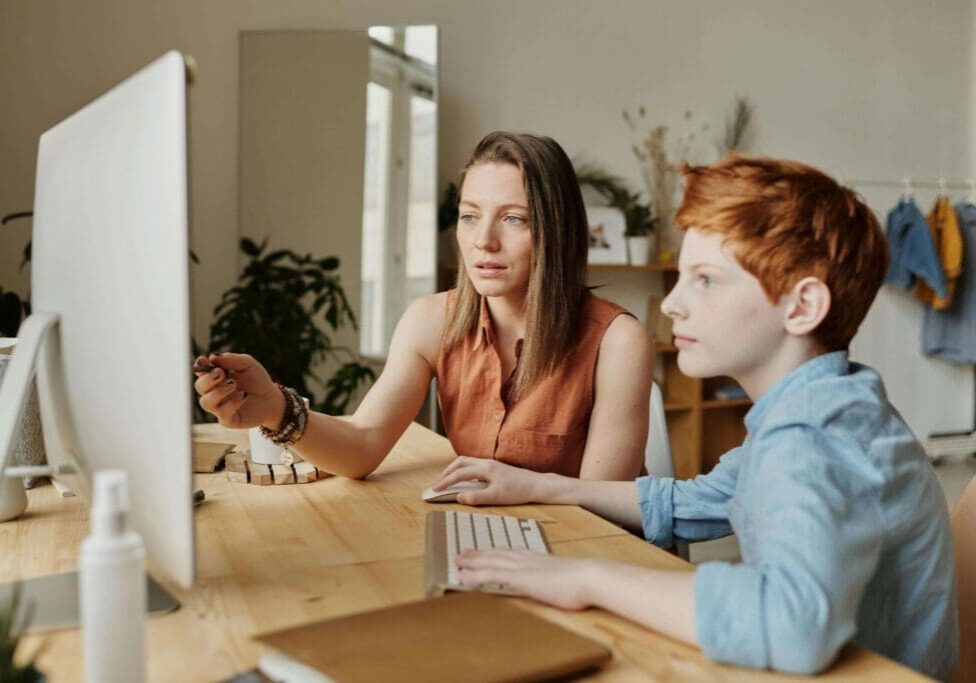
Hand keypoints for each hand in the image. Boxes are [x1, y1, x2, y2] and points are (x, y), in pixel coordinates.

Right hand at [193, 353, 284, 428]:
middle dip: (208, 379)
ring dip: (218, 392)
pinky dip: (232, 403)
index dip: (200, 366)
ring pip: (206, 402)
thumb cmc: (257, 379)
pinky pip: (222, 413)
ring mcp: (219, 407)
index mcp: (215, 376)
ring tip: (234, 384)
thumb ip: (231, 359)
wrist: (271, 398)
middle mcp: (213, 392)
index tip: (204, 360)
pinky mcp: (227, 419)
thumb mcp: (247, 364)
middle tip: (221, 373)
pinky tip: (243, 395)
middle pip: (199, 387)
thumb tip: (212, 357)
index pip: (200, 371)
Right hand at [431, 456, 548, 504]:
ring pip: (467, 462)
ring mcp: (491, 464)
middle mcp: (486, 463)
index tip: (434, 490)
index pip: (459, 473)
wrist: (536, 485)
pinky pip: (474, 466)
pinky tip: (465, 481)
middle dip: (447, 472)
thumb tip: (459, 497)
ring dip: (455, 470)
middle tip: (438, 484)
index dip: (445, 482)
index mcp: (485, 469)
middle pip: (460, 462)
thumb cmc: (518, 491)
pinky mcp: (495, 468)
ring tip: (448, 481)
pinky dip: (464, 471)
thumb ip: (476, 497)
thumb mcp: (496, 497)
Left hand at [457, 550, 595, 610]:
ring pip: (489, 562)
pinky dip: (474, 575)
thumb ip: (557, 578)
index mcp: (537, 558)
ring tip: (457, 561)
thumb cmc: (583, 581)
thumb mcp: (567, 577)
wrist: (588, 577)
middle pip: (496, 554)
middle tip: (462, 553)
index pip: (510, 552)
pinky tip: (463, 576)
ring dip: (471, 561)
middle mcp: (526, 559)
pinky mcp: (519, 578)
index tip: (484, 551)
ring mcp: (521, 567)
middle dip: (478, 553)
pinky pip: (490, 575)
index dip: (495, 552)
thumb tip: (559, 583)